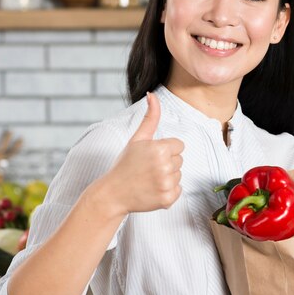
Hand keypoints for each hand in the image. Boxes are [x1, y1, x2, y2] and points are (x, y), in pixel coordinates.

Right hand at [99, 92, 183, 215]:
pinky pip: (178, 190)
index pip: (179, 145)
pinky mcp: (168, 199)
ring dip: (167, 177)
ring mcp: (166, 184)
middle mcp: (165, 166)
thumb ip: (150, 117)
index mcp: (160, 148)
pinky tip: (152, 190)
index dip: (165, 149)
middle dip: (166, 163)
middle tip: (148, 168)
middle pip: (180, 160)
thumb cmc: (125, 164)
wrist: (113, 193)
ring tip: (149, 179)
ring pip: (179, 175)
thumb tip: (152, 94)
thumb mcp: (137, 139)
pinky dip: (168, 191)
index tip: (151, 156)